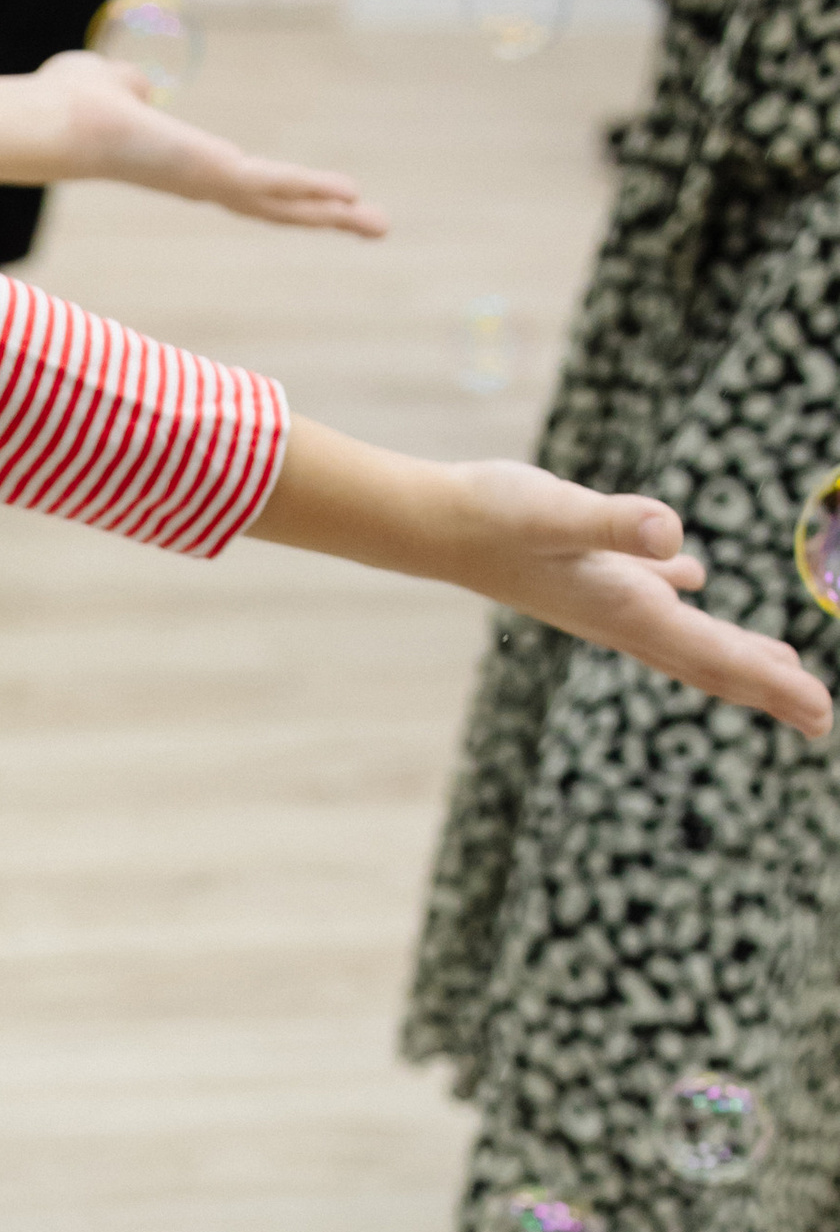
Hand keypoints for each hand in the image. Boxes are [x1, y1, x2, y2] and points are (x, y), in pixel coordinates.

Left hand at [0, 52, 385, 238]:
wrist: (51, 124)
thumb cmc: (66, 104)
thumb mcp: (109, 85)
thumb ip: (128, 86)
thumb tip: (133, 86)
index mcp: (181, 164)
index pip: (243, 184)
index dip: (282, 192)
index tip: (314, 201)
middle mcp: (200, 182)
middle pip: (275, 206)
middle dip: (323, 217)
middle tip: (371, 226)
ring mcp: (208, 183)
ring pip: (283, 205)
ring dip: (333, 215)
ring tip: (378, 225)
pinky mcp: (213, 174)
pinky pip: (274, 184)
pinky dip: (313, 191)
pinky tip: (351, 198)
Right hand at [254, 424, 834, 740]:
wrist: (430, 522)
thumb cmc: (490, 516)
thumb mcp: (555, 512)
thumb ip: (611, 522)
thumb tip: (670, 535)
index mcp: (626, 609)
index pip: (715, 656)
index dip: (773, 685)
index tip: (821, 714)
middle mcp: (620, 615)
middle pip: (708, 663)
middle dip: (767, 690)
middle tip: (819, 719)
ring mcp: (604, 598)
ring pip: (685, 636)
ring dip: (732, 656)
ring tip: (779, 668)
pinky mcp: (589, 571)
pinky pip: (652, 595)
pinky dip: (686, 600)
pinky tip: (694, 578)